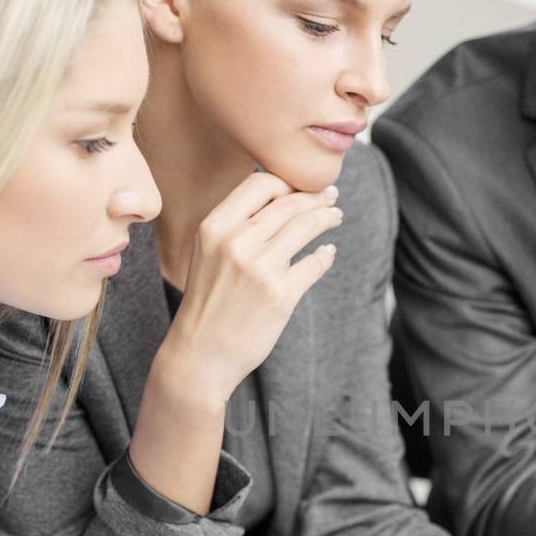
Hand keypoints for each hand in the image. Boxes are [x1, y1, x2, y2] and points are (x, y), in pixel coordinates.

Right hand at [159, 172, 341, 405]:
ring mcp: (261, 268)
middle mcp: (237, 242)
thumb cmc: (207, 302)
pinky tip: (327, 252)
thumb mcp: (207, 253)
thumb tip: (279, 198)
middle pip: (289, 203)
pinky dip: (326, 254)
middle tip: (331, 196)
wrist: (200, 354)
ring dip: (327, 217)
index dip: (288, 181)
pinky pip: (315, 262)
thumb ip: (235, 226)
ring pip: (307, 226)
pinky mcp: (281, 295)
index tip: (302, 186)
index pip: (261, 183)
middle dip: (315, 197)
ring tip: (335, 216)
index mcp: (214, 227)